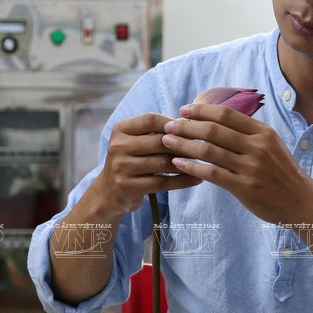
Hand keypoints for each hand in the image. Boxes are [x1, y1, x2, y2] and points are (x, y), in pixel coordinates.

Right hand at [86, 113, 201, 218]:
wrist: (107, 193)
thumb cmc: (130, 162)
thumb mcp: (134, 142)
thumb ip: (155, 133)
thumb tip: (189, 123)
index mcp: (120, 130)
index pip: (151, 120)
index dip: (173, 123)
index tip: (191, 128)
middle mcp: (117, 146)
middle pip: (159, 141)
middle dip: (184, 144)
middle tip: (205, 146)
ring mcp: (121, 168)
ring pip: (162, 163)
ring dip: (187, 163)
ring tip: (205, 162)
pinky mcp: (128, 187)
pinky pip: (162, 183)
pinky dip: (182, 181)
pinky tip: (197, 179)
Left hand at [161, 103, 309, 223]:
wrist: (302, 203)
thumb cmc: (281, 173)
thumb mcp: (271, 145)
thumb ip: (247, 133)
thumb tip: (216, 119)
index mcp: (263, 132)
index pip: (227, 113)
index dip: (202, 110)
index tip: (184, 110)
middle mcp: (257, 146)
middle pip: (214, 129)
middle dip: (187, 126)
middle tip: (169, 125)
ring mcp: (251, 167)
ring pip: (209, 150)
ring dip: (184, 144)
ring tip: (167, 142)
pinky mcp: (245, 188)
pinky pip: (212, 174)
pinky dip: (192, 166)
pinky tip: (179, 163)